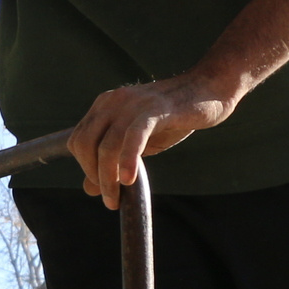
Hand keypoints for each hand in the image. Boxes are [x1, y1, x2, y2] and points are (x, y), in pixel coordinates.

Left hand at [65, 73, 239, 208]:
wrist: (210, 90)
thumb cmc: (174, 118)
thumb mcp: (138, 143)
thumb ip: (113, 161)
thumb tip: (88, 189)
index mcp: (104, 106)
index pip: (78, 140)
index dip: (85, 167)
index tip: (102, 187)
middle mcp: (113, 101)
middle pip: (86, 144)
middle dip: (94, 175)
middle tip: (110, 199)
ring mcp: (132, 104)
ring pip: (107, 145)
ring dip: (108, 177)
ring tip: (116, 198)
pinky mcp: (155, 109)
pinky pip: (133, 137)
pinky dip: (127, 160)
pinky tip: (129, 180)